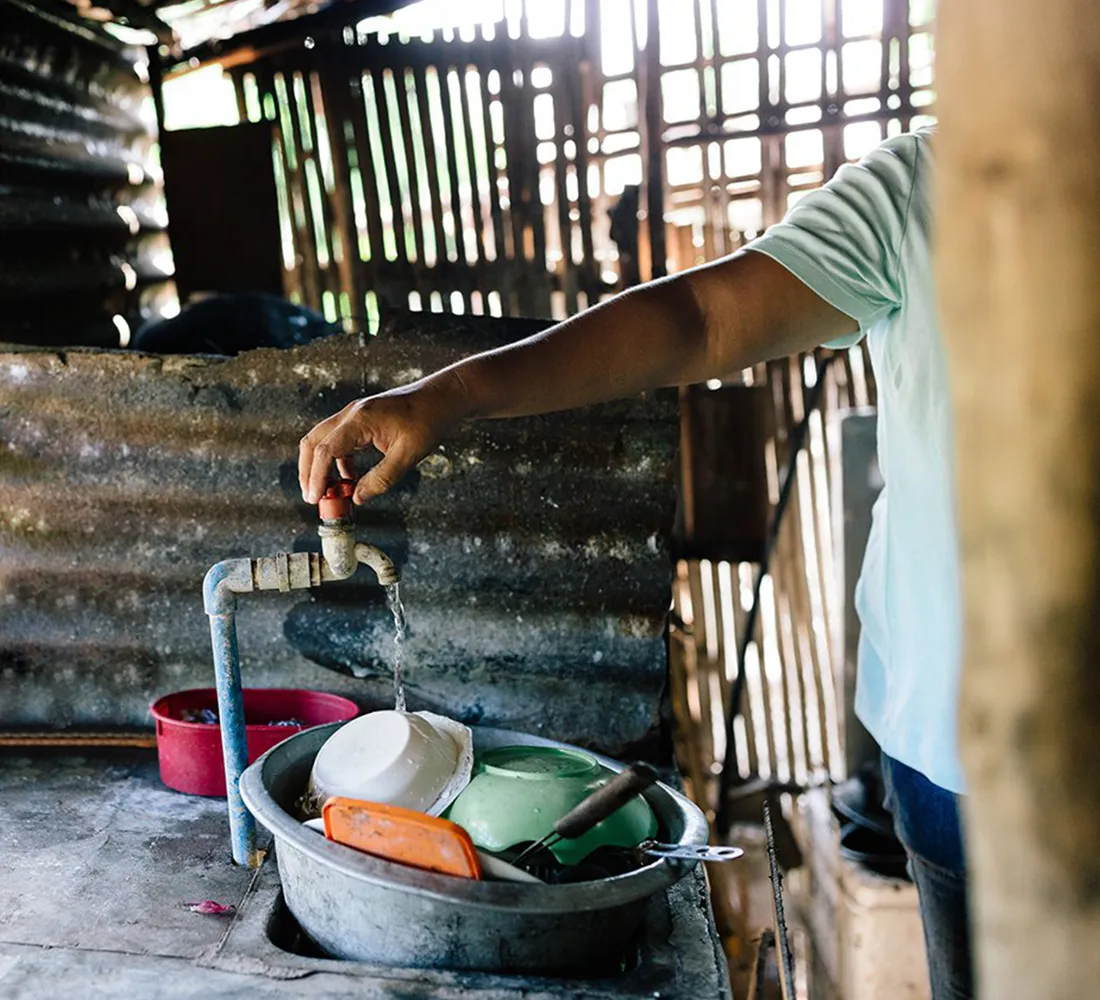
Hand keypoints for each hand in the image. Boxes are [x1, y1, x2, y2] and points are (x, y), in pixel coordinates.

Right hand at [298, 373, 468, 504]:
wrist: (442, 397)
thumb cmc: (429, 420)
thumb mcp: (408, 455)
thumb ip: (381, 479)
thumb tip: (358, 498)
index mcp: (360, 420)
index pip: (324, 450)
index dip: (315, 477)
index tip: (314, 499)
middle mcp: (352, 414)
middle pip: (313, 442)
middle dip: (308, 471)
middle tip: (314, 497)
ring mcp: (355, 415)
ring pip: (324, 441)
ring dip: (323, 467)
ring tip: (333, 493)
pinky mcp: (362, 420)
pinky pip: (340, 441)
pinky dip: (339, 461)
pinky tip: (351, 478)